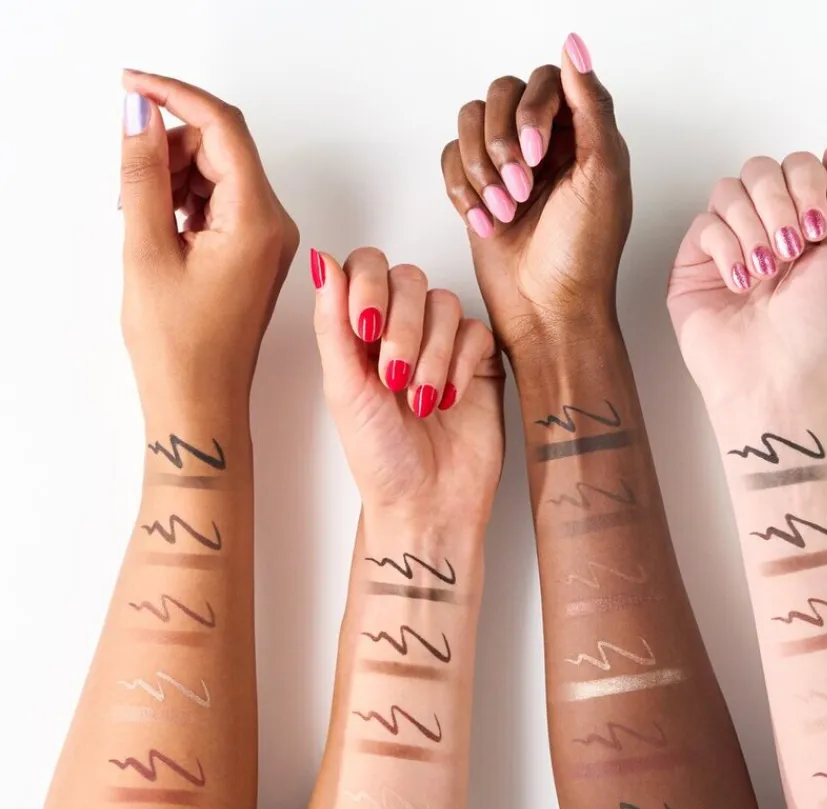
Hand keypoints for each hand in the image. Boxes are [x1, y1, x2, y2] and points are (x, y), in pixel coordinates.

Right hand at [119, 71, 298, 411]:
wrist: (202, 403)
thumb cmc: (181, 348)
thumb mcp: (148, 250)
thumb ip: (143, 174)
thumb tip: (140, 114)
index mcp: (258, 222)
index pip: (224, 127)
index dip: (175, 96)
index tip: (132, 86)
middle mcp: (274, 226)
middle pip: (222, 148)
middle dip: (170, 150)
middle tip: (131, 189)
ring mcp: (267, 241)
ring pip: (219, 174)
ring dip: (174, 178)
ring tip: (145, 222)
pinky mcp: (254, 253)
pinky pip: (220, 203)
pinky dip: (186, 203)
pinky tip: (162, 232)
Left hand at [311, 247, 504, 523]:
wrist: (427, 502)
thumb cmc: (380, 459)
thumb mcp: (343, 389)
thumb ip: (332, 323)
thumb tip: (321, 260)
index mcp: (361, 332)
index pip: (366, 267)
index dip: (368, 285)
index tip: (365, 328)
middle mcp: (402, 329)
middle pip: (408, 278)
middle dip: (402, 328)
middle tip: (394, 377)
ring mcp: (443, 343)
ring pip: (444, 304)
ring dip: (431, 353)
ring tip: (420, 401)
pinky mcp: (479, 361)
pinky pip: (476, 332)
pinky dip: (459, 365)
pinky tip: (449, 400)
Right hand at [440, 34, 630, 353]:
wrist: (549, 312)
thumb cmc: (584, 255)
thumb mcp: (603, 176)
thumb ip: (591, 106)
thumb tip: (574, 45)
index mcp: (582, 133)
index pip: (546, 80)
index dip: (534, 111)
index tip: (540, 155)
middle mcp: (544, 143)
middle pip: (500, 93)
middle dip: (502, 143)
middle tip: (521, 191)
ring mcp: (506, 166)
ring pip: (469, 121)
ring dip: (480, 166)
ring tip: (504, 209)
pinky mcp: (475, 190)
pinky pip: (450, 158)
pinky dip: (461, 189)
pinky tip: (485, 222)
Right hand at [667, 140, 826, 409]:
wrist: (775, 374)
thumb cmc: (814, 330)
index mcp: (802, 223)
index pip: (797, 165)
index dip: (806, 184)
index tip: (816, 229)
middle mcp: (763, 228)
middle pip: (760, 168)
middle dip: (778, 203)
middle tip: (790, 249)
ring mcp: (726, 245)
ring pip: (728, 191)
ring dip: (753, 228)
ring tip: (764, 272)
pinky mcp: (693, 265)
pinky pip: (704, 225)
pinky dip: (726, 250)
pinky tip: (740, 283)